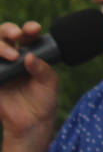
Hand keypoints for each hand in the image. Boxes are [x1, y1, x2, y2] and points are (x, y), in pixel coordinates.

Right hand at [0, 23, 58, 145]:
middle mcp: (12, 57)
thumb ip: (42, 69)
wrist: (31, 123)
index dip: (28, 29)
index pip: (27, 36)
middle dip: (8, 30)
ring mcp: (0, 67)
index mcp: (30, 54)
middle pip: (3, 35)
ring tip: (12, 56)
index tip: (34, 29)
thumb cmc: (43, 101)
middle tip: (16, 36)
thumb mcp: (49, 84)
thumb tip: (29, 57)